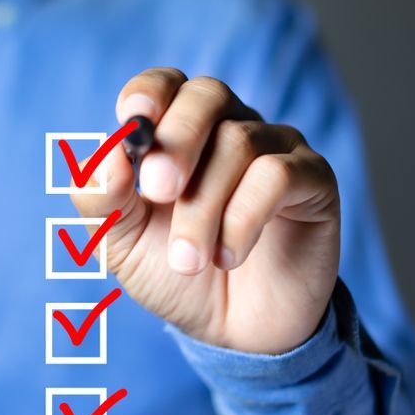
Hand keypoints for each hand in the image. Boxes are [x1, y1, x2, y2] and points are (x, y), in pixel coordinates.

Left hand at [70, 68, 339, 353]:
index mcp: (178, 131)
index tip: (131, 123)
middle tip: (157, 191)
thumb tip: (105, 158)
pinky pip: (278, 175)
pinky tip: (226, 257)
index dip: (148, 94)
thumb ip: (101, 199)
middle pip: (207, 95)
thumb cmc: (173, 272)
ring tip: (187, 260)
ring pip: (239, 143)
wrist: (231, 331)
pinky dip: (242, 219)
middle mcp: (229, 127)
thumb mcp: (119, 242)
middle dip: (177, 140)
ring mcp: (276, 149)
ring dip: (202, 208)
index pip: (165, 84)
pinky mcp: (313, 181)